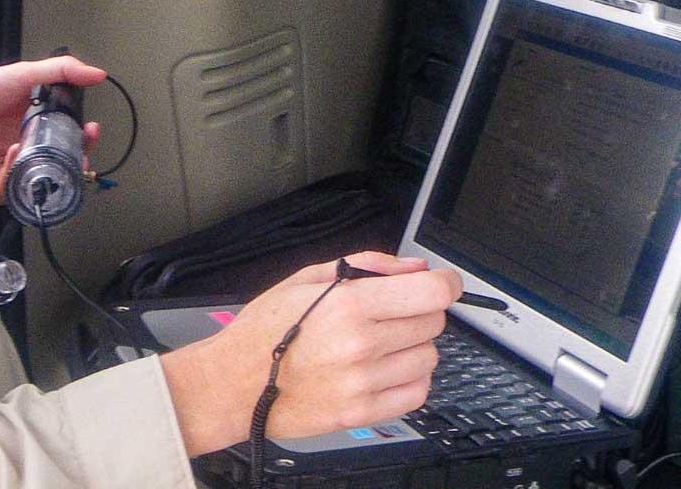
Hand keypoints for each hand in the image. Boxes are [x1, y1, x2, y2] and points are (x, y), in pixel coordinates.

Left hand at [0, 56, 104, 202]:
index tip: (91, 131)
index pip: (69, 137)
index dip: (83, 138)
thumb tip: (97, 74)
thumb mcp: (25, 73)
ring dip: (48, 171)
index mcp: (36, 124)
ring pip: (41, 182)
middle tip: (79, 154)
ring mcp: (11, 168)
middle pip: (61, 164)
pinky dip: (17, 173)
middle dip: (74, 162)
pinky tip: (14, 153)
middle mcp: (26, 147)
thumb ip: (63, 71)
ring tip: (46, 153)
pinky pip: (14, 189)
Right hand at [159, 251, 460, 455]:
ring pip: (429, 358)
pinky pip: (417, 393)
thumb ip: (368, 265)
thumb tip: (414, 268)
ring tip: (381, 344)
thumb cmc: (264, 329)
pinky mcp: (362, 415)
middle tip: (392, 314)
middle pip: (433, 323)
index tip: (444, 283)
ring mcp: (364, 383)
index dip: (447, 283)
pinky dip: (410, 379)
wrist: (233, 383)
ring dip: (414, 347)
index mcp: (348, 305)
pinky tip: (385, 369)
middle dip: (421, 312)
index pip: (431, 292)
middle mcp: (362, 345)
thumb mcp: (307, 278)